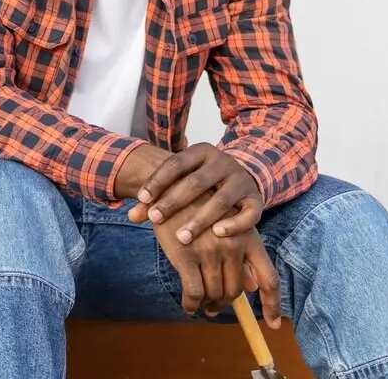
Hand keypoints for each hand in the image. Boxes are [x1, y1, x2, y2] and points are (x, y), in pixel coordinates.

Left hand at [128, 143, 262, 243]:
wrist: (241, 176)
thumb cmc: (201, 181)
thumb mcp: (181, 180)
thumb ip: (157, 197)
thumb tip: (130, 217)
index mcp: (201, 152)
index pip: (175, 164)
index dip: (157, 181)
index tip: (141, 199)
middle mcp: (223, 162)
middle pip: (195, 182)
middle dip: (173, 202)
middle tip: (155, 218)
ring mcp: (241, 180)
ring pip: (221, 200)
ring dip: (200, 219)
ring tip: (181, 237)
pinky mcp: (257, 199)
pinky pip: (249, 214)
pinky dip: (234, 224)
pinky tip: (218, 234)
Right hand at [154, 193, 282, 326]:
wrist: (167, 186)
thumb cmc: (197, 207)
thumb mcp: (225, 225)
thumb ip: (241, 256)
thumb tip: (251, 288)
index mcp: (248, 237)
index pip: (269, 278)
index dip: (272, 304)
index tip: (274, 325)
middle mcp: (233, 244)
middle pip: (236, 291)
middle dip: (224, 302)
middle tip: (214, 306)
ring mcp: (210, 250)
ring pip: (214, 293)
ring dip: (207, 303)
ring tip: (200, 304)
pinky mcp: (186, 255)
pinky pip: (195, 292)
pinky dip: (191, 304)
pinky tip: (188, 305)